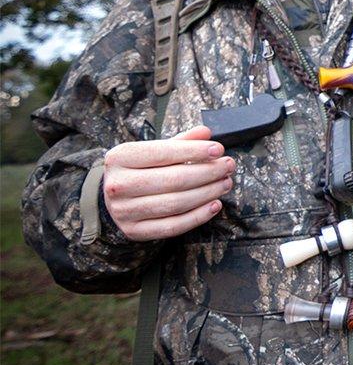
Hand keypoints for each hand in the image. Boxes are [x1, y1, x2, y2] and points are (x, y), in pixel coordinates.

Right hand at [102, 126, 233, 241]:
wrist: (112, 199)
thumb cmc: (139, 170)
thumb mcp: (152, 151)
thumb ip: (179, 142)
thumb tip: (205, 133)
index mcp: (120, 157)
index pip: (163, 152)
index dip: (194, 151)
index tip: (218, 149)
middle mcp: (118, 185)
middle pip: (173, 179)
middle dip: (207, 172)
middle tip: (228, 167)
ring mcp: (124, 211)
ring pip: (176, 203)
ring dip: (207, 193)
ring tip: (225, 183)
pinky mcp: (135, 231)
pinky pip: (174, 225)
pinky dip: (198, 216)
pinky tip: (215, 205)